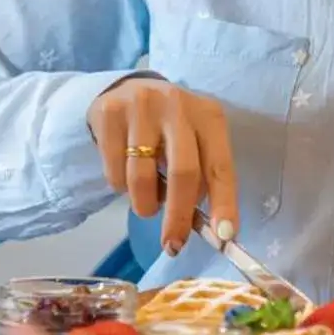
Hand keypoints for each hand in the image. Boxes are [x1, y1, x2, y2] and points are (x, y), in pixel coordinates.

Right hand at [87, 76, 237, 254]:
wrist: (128, 89)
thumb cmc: (170, 127)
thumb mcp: (195, 142)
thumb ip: (202, 177)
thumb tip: (212, 231)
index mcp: (208, 116)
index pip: (220, 166)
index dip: (224, 203)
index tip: (223, 237)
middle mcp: (177, 106)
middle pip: (183, 173)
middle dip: (177, 217)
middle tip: (172, 244)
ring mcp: (141, 107)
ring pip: (142, 178)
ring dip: (144, 204)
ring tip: (146, 200)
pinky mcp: (109, 114)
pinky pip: (115, 173)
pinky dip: (121, 187)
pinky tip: (126, 171)